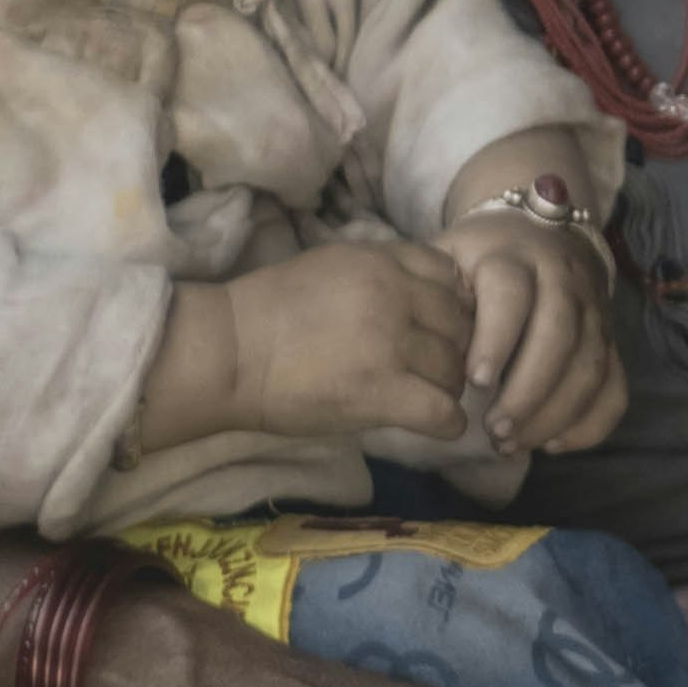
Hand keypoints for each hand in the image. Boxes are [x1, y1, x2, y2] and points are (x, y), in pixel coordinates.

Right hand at [215, 238, 484, 441]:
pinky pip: (444, 413)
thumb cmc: (266, 313)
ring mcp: (392, 344)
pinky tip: (435, 424)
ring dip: (448, 387)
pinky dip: (448, 424)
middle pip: (461, 325)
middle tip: (433, 370)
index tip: (435, 328)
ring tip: (426, 396)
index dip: (451, 306)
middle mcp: (395, 295)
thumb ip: (380, 274)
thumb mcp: (331, 267)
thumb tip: (424, 292)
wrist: (226, 352)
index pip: (451, 278)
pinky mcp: (383, 392)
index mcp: (381, 261)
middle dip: (455, 349)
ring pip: (456, 369)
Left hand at [439, 214, 628, 452]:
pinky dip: (591, 423)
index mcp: (515, 257)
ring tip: (512, 444)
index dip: (497, 339)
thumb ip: (430, 292)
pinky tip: (553, 445)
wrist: (540, 233)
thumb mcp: (449, 256)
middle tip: (494, 430)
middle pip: (560, 336)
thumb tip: (404, 348)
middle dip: (528, 390)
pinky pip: (616, 386)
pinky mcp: (612, 340)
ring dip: (555, 413)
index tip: (474, 383)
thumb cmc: (479, 259)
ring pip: (591, 366)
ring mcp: (595, 310)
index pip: (513, 295)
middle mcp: (563, 280)